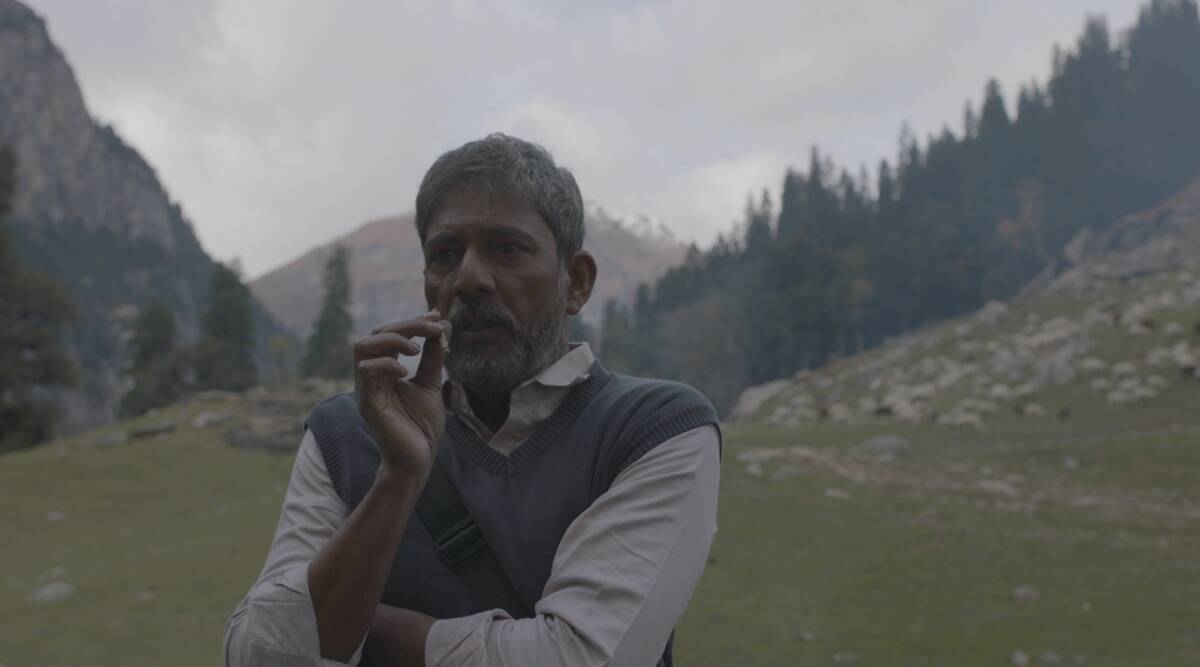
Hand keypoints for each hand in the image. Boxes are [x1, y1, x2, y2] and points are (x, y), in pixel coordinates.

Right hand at [354, 310, 451, 478]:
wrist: (419, 459)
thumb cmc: (422, 425)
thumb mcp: (431, 383)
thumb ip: (433, 355)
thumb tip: (442, 324)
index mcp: (384, 371)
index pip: (388, 335)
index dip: (411, 322)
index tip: (436, 317)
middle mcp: (371, 377)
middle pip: (374, 335)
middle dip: (405, 326)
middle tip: (432, 328)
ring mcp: (366, 389)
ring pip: (362, 348)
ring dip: (392, 340)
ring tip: (416, 349)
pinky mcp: (368, 403)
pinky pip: (366, 371)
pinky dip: (386, 363)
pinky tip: (405, 371)